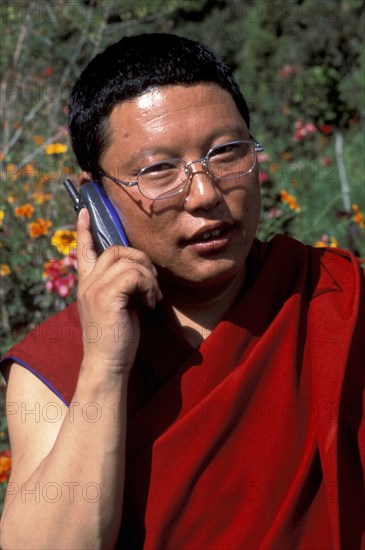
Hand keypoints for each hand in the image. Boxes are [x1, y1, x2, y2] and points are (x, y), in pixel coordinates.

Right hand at [76, 208, 161, 372]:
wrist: (108, 364)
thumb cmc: (117, 338)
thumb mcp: (118, 306)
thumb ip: (122, 286)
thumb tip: (140, 270)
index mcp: (87, 285)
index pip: (83, 251)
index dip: (84, 231)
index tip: (84, 211)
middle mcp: (87, 283)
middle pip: (115, 250)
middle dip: (140, 259)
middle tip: (152, 281)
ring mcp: (94, 288)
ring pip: (128, 260)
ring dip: (148, 276)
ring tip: (152, 297)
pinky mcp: (107, 296)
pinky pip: (135, 274)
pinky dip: (149, 286)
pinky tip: (150, 303)